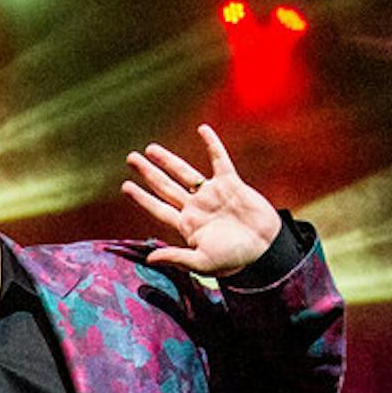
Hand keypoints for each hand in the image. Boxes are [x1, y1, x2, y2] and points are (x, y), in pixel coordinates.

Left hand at [122, 123, 281, 277]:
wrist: (265, 249)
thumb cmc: (235, 260)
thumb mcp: (202, 263)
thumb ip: (176, 258)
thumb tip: (150, 258)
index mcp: (187, 226)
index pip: (159, 208)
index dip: (142, 198)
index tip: (126, 186)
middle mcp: (196, 208)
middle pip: (166, 187)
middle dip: (148, 173)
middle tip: (131, 158)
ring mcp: (212, 194)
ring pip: (185, 173)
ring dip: (168, 160)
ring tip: (151, 149)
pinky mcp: (231, 184)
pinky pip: (219, 160)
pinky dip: (212, 144)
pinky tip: (202, 130)